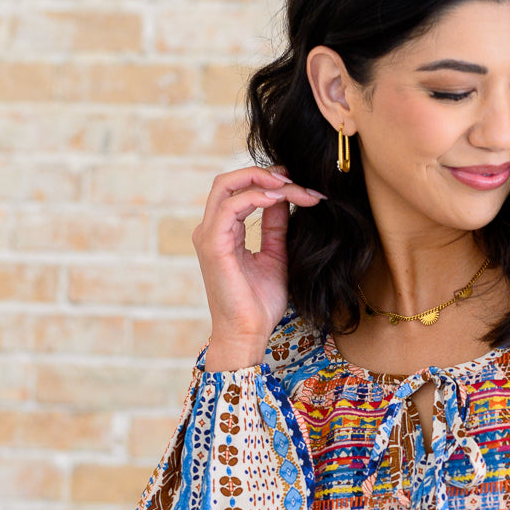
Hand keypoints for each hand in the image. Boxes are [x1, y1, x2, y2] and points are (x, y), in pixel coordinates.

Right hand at [191, 164, 326, 370]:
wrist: (249, 334)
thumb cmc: (259, 304)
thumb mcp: (275, 256)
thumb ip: (275, 227)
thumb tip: (285, 199)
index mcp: (223, 232)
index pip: (240, 191)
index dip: (269, 182)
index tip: (301, 186)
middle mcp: (211, 229)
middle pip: (230, 181)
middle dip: (264, 175)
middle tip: (296, 179)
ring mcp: (209, 235)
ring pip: (228, 186)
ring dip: (263, 182)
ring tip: (292, 187)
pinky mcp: (213, 245)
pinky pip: (230, 207)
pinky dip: (255, 197)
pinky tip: (278, 199)